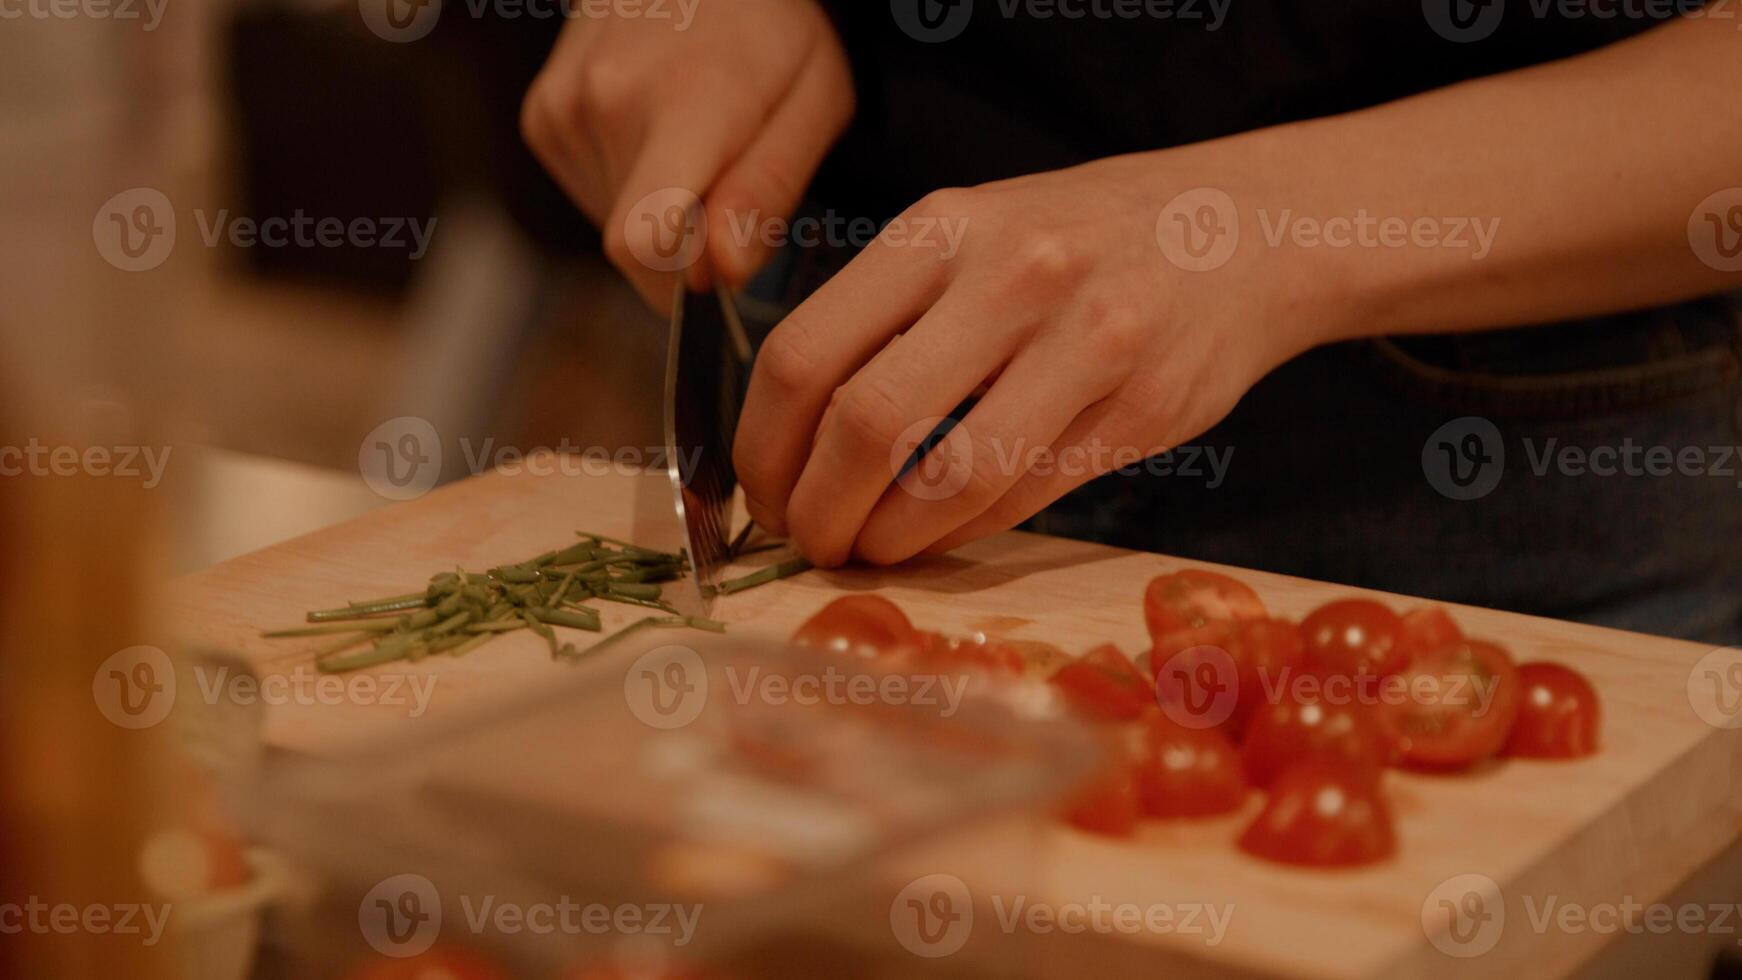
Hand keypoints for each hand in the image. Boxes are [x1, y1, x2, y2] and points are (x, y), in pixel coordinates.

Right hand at [520, 0, 852, 311]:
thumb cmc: (773, 27)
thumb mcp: (815, 99)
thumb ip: (767, 190)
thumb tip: (721, 273)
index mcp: (686, 102)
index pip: (641, 242)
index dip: (678, 284)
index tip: (718, 269)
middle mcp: (608, 103)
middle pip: (636, 247)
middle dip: (686, 244)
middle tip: (727, 175)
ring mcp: (564, 107)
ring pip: (613, 225)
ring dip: (660, 212)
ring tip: (693, 139)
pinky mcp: (543, 116)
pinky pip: (591, 193)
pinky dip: (629, 185)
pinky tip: (657, 132)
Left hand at [733, 149, 1351, 566]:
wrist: (1244, 230)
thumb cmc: (1078, 242)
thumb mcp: (973, 232)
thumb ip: (888, 314)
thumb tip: (792, 439)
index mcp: (942, 229)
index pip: (805, 354)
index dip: (762, 447)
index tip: (760, 493)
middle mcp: (1010, 276)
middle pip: (865, 424)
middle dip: (816, 508)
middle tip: (808, 539)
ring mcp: (1086, 342)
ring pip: (948, 477)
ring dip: (888, 538)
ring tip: (869, 548)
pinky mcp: (1144, 409)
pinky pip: (1023, 497)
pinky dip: (960, 535)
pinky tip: (937, 536)